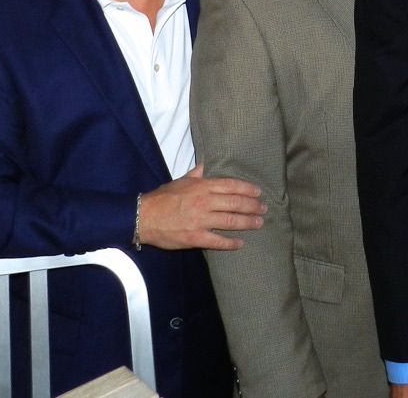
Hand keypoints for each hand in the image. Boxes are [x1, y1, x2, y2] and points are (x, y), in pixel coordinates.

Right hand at [137, 163, 264, 250]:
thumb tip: (206, 164)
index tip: (258, 192)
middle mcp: (204, 202)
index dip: (247, 189)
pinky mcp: (195, 237)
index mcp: (201, 187)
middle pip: (235, 203)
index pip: (231, 185)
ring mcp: (200, 220)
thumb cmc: (162, 198)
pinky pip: (217, 241)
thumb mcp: (180, 180)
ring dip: (247, 222)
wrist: (143, 217)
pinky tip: (240, 243)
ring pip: (230, 221)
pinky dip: (230, 243)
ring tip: (259, 223)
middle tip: (264, 208)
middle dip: (252, 206)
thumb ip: (196, 174)